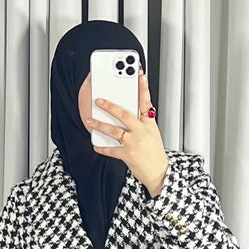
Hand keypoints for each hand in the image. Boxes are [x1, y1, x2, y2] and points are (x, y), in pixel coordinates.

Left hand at [84, 69, 168, 195]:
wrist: (159, 173)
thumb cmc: (155, 153)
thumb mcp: (153, 133)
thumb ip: (144, 121)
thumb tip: (133, 111)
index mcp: (149, 124)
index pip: (146, 102)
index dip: (143, 88)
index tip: (139, 75)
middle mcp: (142, 132)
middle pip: (125, 115)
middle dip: (110, 106)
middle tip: (99, 100)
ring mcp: (134, 143)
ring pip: (114, 131)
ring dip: (100, 125)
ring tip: (89, 120)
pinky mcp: (128, 155)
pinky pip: (112, 150)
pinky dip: (102, 148)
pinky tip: (95, 145)